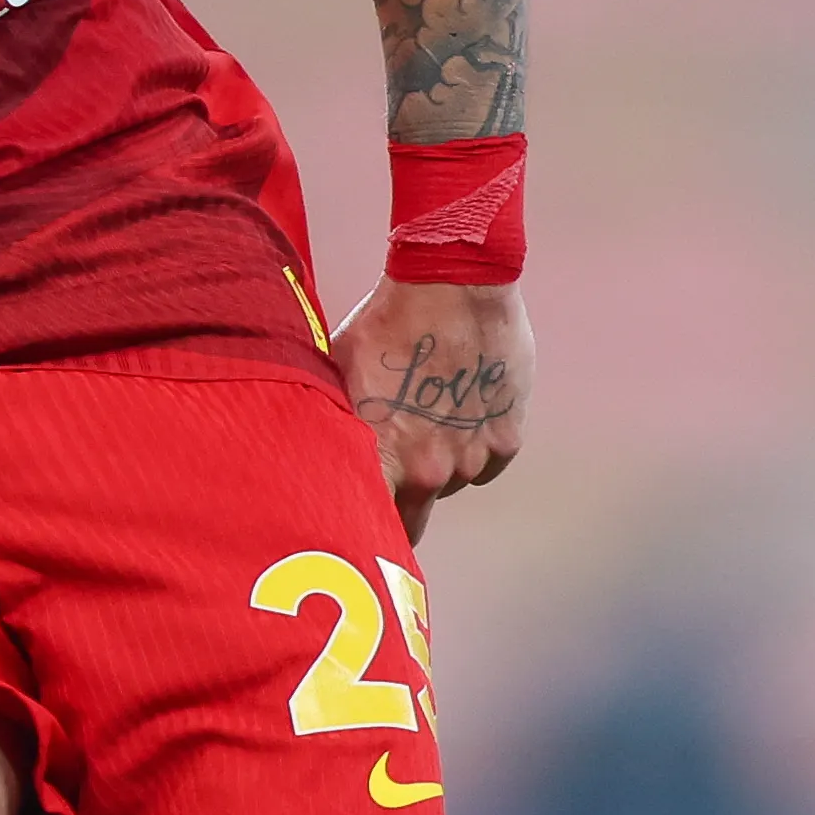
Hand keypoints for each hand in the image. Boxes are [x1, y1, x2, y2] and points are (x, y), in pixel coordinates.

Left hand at [332, 277, 527, 542]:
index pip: (368, 526)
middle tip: (393, 476)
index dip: (361, 531)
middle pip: (413, 519)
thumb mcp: (339, 369)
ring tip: (429, 415)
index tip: (355, 532)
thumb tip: (306, 451)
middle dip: (400, 506)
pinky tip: (461, 407)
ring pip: (451, 483)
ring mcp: (473, 456)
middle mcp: (430, 469)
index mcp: (382, 457)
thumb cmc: (387, 319)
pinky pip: (487, 462)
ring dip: (440, 464)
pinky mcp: (507, 437)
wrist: (455, 281)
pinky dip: (476, 445)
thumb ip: (333, 422)